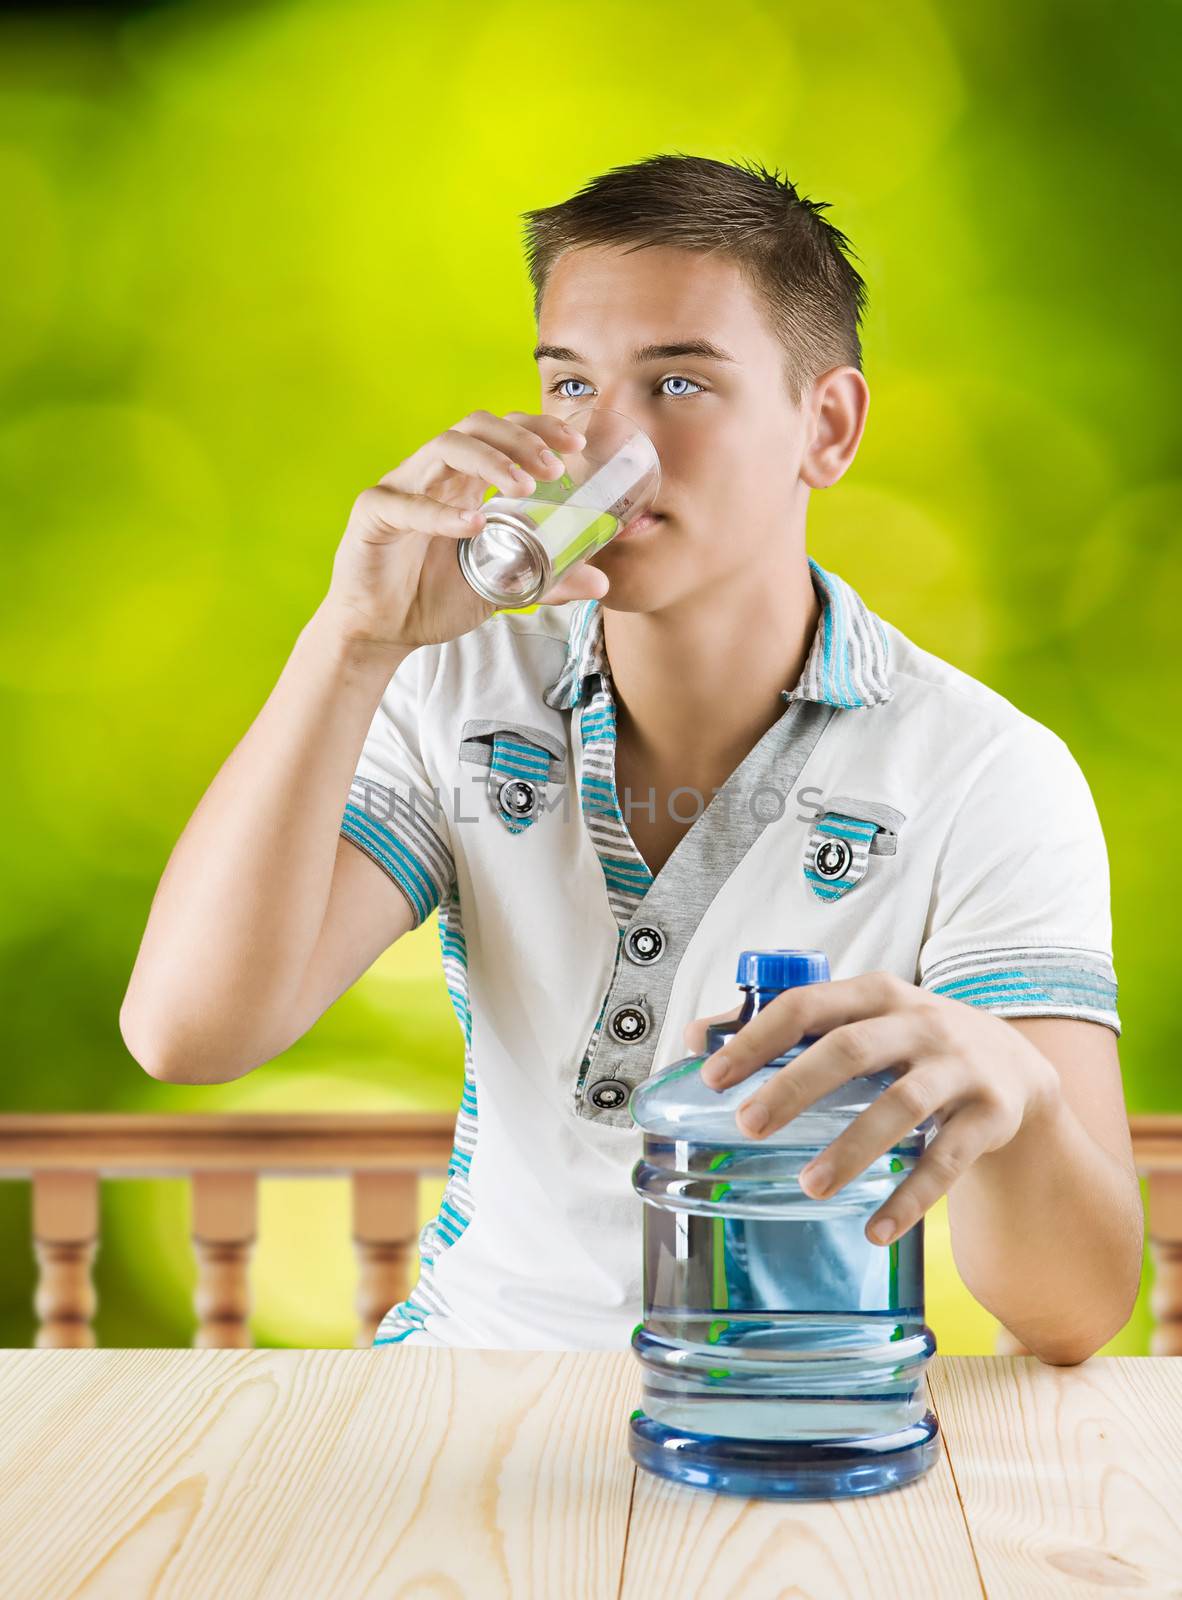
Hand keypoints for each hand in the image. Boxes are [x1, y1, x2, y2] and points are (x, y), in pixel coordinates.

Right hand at [325, 409, 609, 651]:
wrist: (381, 633)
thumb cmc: (434, 598)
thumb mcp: (501, 587)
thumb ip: (547, 581)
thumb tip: (602, 581)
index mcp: (462, 481)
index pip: (501, 433)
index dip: (538, 429)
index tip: (576, 446)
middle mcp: (432, 474)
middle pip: (476, 426)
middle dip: (520, 439)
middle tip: (554, 469)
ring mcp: (400, 488)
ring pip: (444, 448)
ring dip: (490, 462)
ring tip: (524, 489)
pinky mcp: (373, 514)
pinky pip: (406, 504)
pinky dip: (442, 512)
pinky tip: (474, 524)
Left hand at [683, 971, 1062, 1246]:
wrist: (1016, 1066)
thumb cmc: (911, 1043)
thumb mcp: (860, 1020)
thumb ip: (786, 1028)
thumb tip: (695, 1039)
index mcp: (875, 994)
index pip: (807, 1004)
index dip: (758, 1038)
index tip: (714, 1078)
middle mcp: (920, 1022)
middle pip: (851, 1048)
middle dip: (795, 1086)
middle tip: (747, 1126)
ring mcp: (960, 1066)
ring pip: (902, 1105)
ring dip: (853, 1147)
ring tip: (808, 1186)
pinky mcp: (992, 1114)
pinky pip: (948, 1159)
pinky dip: (911, 1196)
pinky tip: (876, 1228)